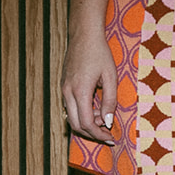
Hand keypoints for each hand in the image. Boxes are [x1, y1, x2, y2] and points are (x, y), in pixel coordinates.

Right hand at [59, 29, 117, 144]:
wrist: (84, 36)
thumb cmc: (99, 54)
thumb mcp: (111, 77)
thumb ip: (110, 101)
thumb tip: (107, 122)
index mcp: (80, 91)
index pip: (85, 123)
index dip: (98, 135)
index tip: (111, 138)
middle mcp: (67, 93)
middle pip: (75, 125)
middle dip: (92, 134)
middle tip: (108, 134)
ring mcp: (63, 90)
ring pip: (71, 118)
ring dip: (87, 123)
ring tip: (103, 116)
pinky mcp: (64, 87)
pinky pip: (71, 108)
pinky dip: (82, 114)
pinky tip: (96, 108)